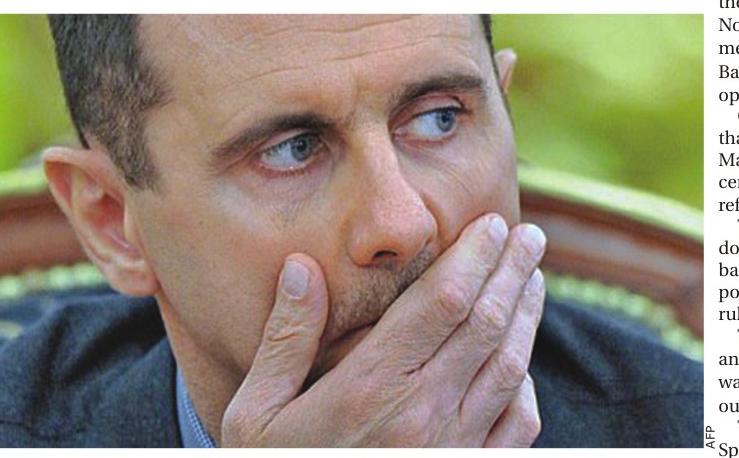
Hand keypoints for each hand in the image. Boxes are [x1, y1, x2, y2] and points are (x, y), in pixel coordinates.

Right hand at [221, 214, 545, 446]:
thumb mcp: (255, 411)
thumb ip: (286, 339)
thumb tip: (302, 269)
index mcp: (371, 386)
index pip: (442, 302)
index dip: (473, 257)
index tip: (492, 225)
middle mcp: (423, 412)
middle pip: (485, 324)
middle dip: (512, 272)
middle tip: (530, 237)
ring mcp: (454, 448)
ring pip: (509, 366)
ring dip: (527, 316)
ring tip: (534, 279)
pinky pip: (518, 423)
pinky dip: (527, 383)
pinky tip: (521, 360)